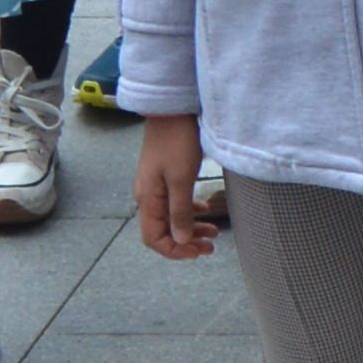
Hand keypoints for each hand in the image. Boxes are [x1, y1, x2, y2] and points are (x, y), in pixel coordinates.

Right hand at [132, 116, 218, 261]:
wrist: (172, 109)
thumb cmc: (177, 142)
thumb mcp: (181, 179)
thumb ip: (180, 211)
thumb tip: (181, 239)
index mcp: (148, 199)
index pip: (153, 239)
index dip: (174, 251)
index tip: (197, 253)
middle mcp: (148, 196)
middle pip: (163, 230)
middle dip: (186, 242)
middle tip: (211, 247)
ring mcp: (156, 185)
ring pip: (172, 217)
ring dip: (191, 227)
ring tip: (214, 232)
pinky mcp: (166, 175)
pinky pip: (176, 202)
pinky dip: (191, 210)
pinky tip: (205, 208)